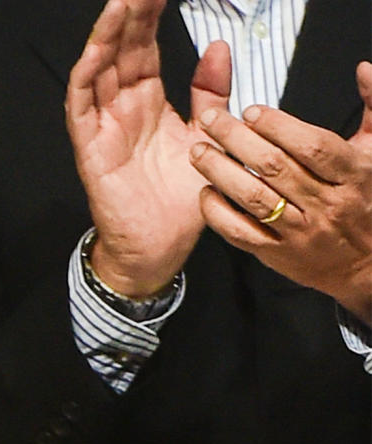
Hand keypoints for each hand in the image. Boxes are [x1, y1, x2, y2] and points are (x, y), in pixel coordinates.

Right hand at [66, 0, 230, 295]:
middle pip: (121, 50)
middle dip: (130, 14)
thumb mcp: (206, 136)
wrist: (160, 245)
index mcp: (148, 102)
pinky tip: (95, 52)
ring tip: (120, 3)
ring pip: (98, 70)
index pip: (146, 46)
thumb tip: (219, 48)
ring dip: (106, 36)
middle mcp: (122, 108)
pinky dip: (85, 78)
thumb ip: (210, 94)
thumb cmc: (179, 200)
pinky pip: (80, 107)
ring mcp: (103, 126)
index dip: (151, 15)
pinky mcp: (90, 148)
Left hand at [190, 62, 371, 322]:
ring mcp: (300, 232)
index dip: (280, 127)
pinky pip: (241, 233)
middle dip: (238, 140)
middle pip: (275, 168)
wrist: (368, 264)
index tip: (252, 111)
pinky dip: (219, 213)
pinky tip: (205, 193)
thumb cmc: (368, 200)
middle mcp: (326, 204)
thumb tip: (363, 68)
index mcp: (354, 175)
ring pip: (254, 199)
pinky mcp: (277, 255)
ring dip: (221, 172)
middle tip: (211, 121)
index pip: (313, 147)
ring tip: (199, 151)